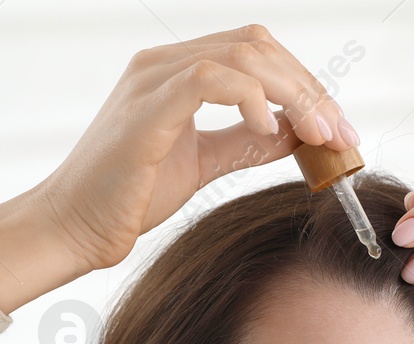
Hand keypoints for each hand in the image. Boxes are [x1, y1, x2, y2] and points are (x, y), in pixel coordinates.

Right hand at [28, 23, 357, 274]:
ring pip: (243, 55)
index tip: (337, 130)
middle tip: (340, 134)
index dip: (304, 85)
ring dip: (293, 94)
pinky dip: (251, 99)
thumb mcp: (202, 164)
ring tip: (317, 135)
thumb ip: (245, 143)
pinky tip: (269, 132)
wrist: (73, 228)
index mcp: (176, 73)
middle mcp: (163, 64)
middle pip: (258, 46)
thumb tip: (297, 134)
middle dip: (310, 88)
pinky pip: (212, 78)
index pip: (256, 53)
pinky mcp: (148, 107)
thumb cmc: (126, 198)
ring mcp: (153, 79)